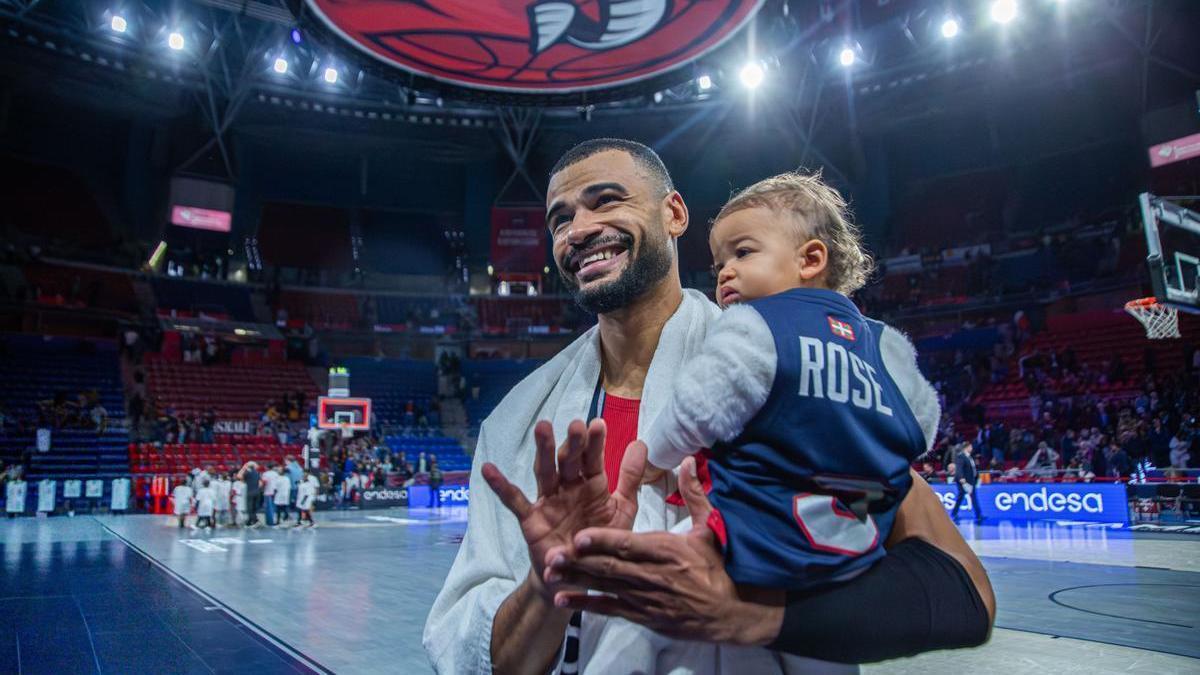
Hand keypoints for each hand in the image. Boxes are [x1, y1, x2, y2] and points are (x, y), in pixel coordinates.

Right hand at [482, 419, 645, 602]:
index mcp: (592, 484)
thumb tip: (641, 443)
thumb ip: (630, 479)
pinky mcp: (531, 520)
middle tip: (576, 425)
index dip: (595, 443)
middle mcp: (569, 488)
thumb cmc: (601, 542)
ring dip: (544, 451)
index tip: (598, 424)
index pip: (593, 458)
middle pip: (569, 460)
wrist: (578, 579)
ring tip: (543, 428)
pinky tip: (489, 469)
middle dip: (573, 443)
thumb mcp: (622, 510)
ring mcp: (548, 502)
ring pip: (545, 472)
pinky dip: (501, 486)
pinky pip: (514, 502)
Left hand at [544, 457, 783, 645]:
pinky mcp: (641, 615)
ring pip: (605, 587)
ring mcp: (644, 598)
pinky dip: (586, 604)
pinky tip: (563, 600)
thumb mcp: (710, 528)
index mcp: (666, 550)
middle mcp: (652, 575)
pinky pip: (609, 608)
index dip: (603, 541)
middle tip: (552, 556)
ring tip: (550, 574)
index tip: (580, 536)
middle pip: (610, 567)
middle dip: (580, 561)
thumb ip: (694, 494)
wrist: (729, 613)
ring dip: (576, 581)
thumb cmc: (717, 566)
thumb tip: (687, 460)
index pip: (629, 544)